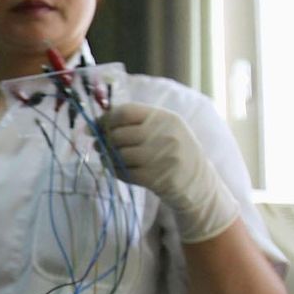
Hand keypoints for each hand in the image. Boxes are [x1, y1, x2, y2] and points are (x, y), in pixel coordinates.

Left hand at [98, 102, 238, 242]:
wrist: (199, 181)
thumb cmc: (174, 150)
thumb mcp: (164, 128)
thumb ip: (135, 122)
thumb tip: (94, 124)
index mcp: (165, 118)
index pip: (126, 112)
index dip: (105, 119)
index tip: (94, 126)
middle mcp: (165, 135)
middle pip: (118, 134)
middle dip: (103, 140)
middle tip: (98, 144)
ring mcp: (162, 158)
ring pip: (119, 155)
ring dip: (107, 157)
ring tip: (107, 157)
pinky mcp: (157, 179)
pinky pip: (124, 173)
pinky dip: (115, 171)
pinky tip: (117, 168)